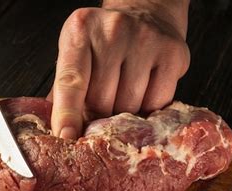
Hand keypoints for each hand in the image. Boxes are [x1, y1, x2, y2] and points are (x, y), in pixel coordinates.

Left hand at [48, 0, 190, 139]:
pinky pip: (157, 103)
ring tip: (121, 96)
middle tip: (99, 107)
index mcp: (80, 31)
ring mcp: (146, 40)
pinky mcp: (173, 54)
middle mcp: (113, 31)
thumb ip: (62, 91)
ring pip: (129, 106)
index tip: (65, 137)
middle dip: (97, 114)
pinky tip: (143, 93)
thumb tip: (58, 132)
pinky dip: (147, 109)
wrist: (145, 12)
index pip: (71, 81)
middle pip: (101, 100)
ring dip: (122, 114)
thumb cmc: (103, 42)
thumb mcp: (75, 54)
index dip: (67, 114)